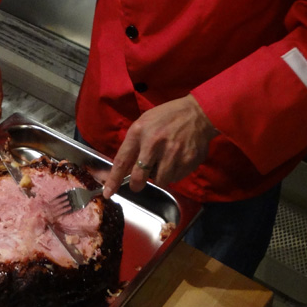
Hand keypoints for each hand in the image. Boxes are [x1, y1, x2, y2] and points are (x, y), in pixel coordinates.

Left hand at [103, 94, 218, 197]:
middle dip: (137, 185)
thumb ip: (135, 143)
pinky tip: (177, 159)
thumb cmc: (168, 116)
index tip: (108, 192)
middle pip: (139, 177)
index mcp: (139, 132)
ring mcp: (172, 154)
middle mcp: (154, 143)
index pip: (122, 161)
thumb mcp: (145, 122)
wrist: (198, 114)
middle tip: (138, 184)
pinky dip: (173, 173)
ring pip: (159, 181)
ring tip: (164, 162)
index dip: (114, 179)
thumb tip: (126, 168)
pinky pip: (175, 178)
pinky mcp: (187, 162)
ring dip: (159, 177)